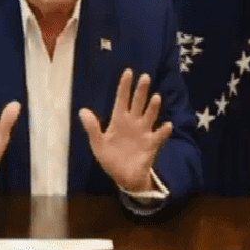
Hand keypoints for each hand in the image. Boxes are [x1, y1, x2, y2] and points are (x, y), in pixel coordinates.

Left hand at [79, 69, 171, 192]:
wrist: (124, 177)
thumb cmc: (111, 159)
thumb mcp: (98, 144)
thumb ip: (92, 127)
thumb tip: (82, 110)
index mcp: (119, 121)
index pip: (122, 99)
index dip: (124, 86)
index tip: (128, 71)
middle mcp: (133, 123)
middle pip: (138, 103)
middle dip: (141, 91)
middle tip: (145, 76)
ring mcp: (144, 133)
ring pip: (149, 116)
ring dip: (152, 107)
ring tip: (155, 97)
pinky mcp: (151, 145)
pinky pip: (159, 136)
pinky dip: (163, 131)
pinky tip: (167, 125)